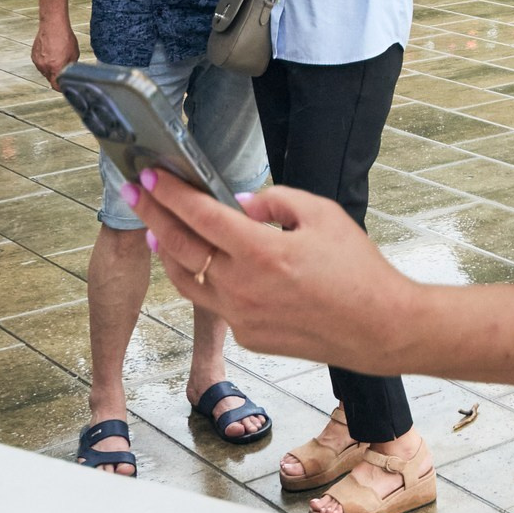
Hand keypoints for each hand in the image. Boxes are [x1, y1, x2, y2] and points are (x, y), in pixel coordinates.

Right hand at [30, 15, 79, 88]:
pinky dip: (45, 61)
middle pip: (50, 78)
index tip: (64, 87)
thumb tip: (70, 74)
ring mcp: (37, 61)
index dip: (61, 87)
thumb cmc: (64, 37)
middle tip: (63, 67)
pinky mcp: (33, 55)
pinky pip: (40, 63)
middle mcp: (44, 66)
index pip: (55, 86)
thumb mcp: (74, 54)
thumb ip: (70, 67)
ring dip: (50, 68)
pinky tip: (51, 52)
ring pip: (44, 71)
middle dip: (56, 75)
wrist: (53, 25)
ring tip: (57, 56)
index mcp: (55, 68)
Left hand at [134, 175, 414, 369]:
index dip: (171, 193)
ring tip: (159, 230)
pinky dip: (205, 280)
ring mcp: (240, 316)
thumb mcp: (324, 215)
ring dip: (169, 252)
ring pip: (187, 280)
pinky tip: (207, 265)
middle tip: (135, 193)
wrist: (378, 328)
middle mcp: (243, 287)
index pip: (201, 216)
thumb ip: (277, 201)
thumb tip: (242, 205)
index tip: (151, 175)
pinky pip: (215, 303)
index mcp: (262, 251)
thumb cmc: (358, 269)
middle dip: (153, 214)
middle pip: (181, 246)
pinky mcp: (247, 336)